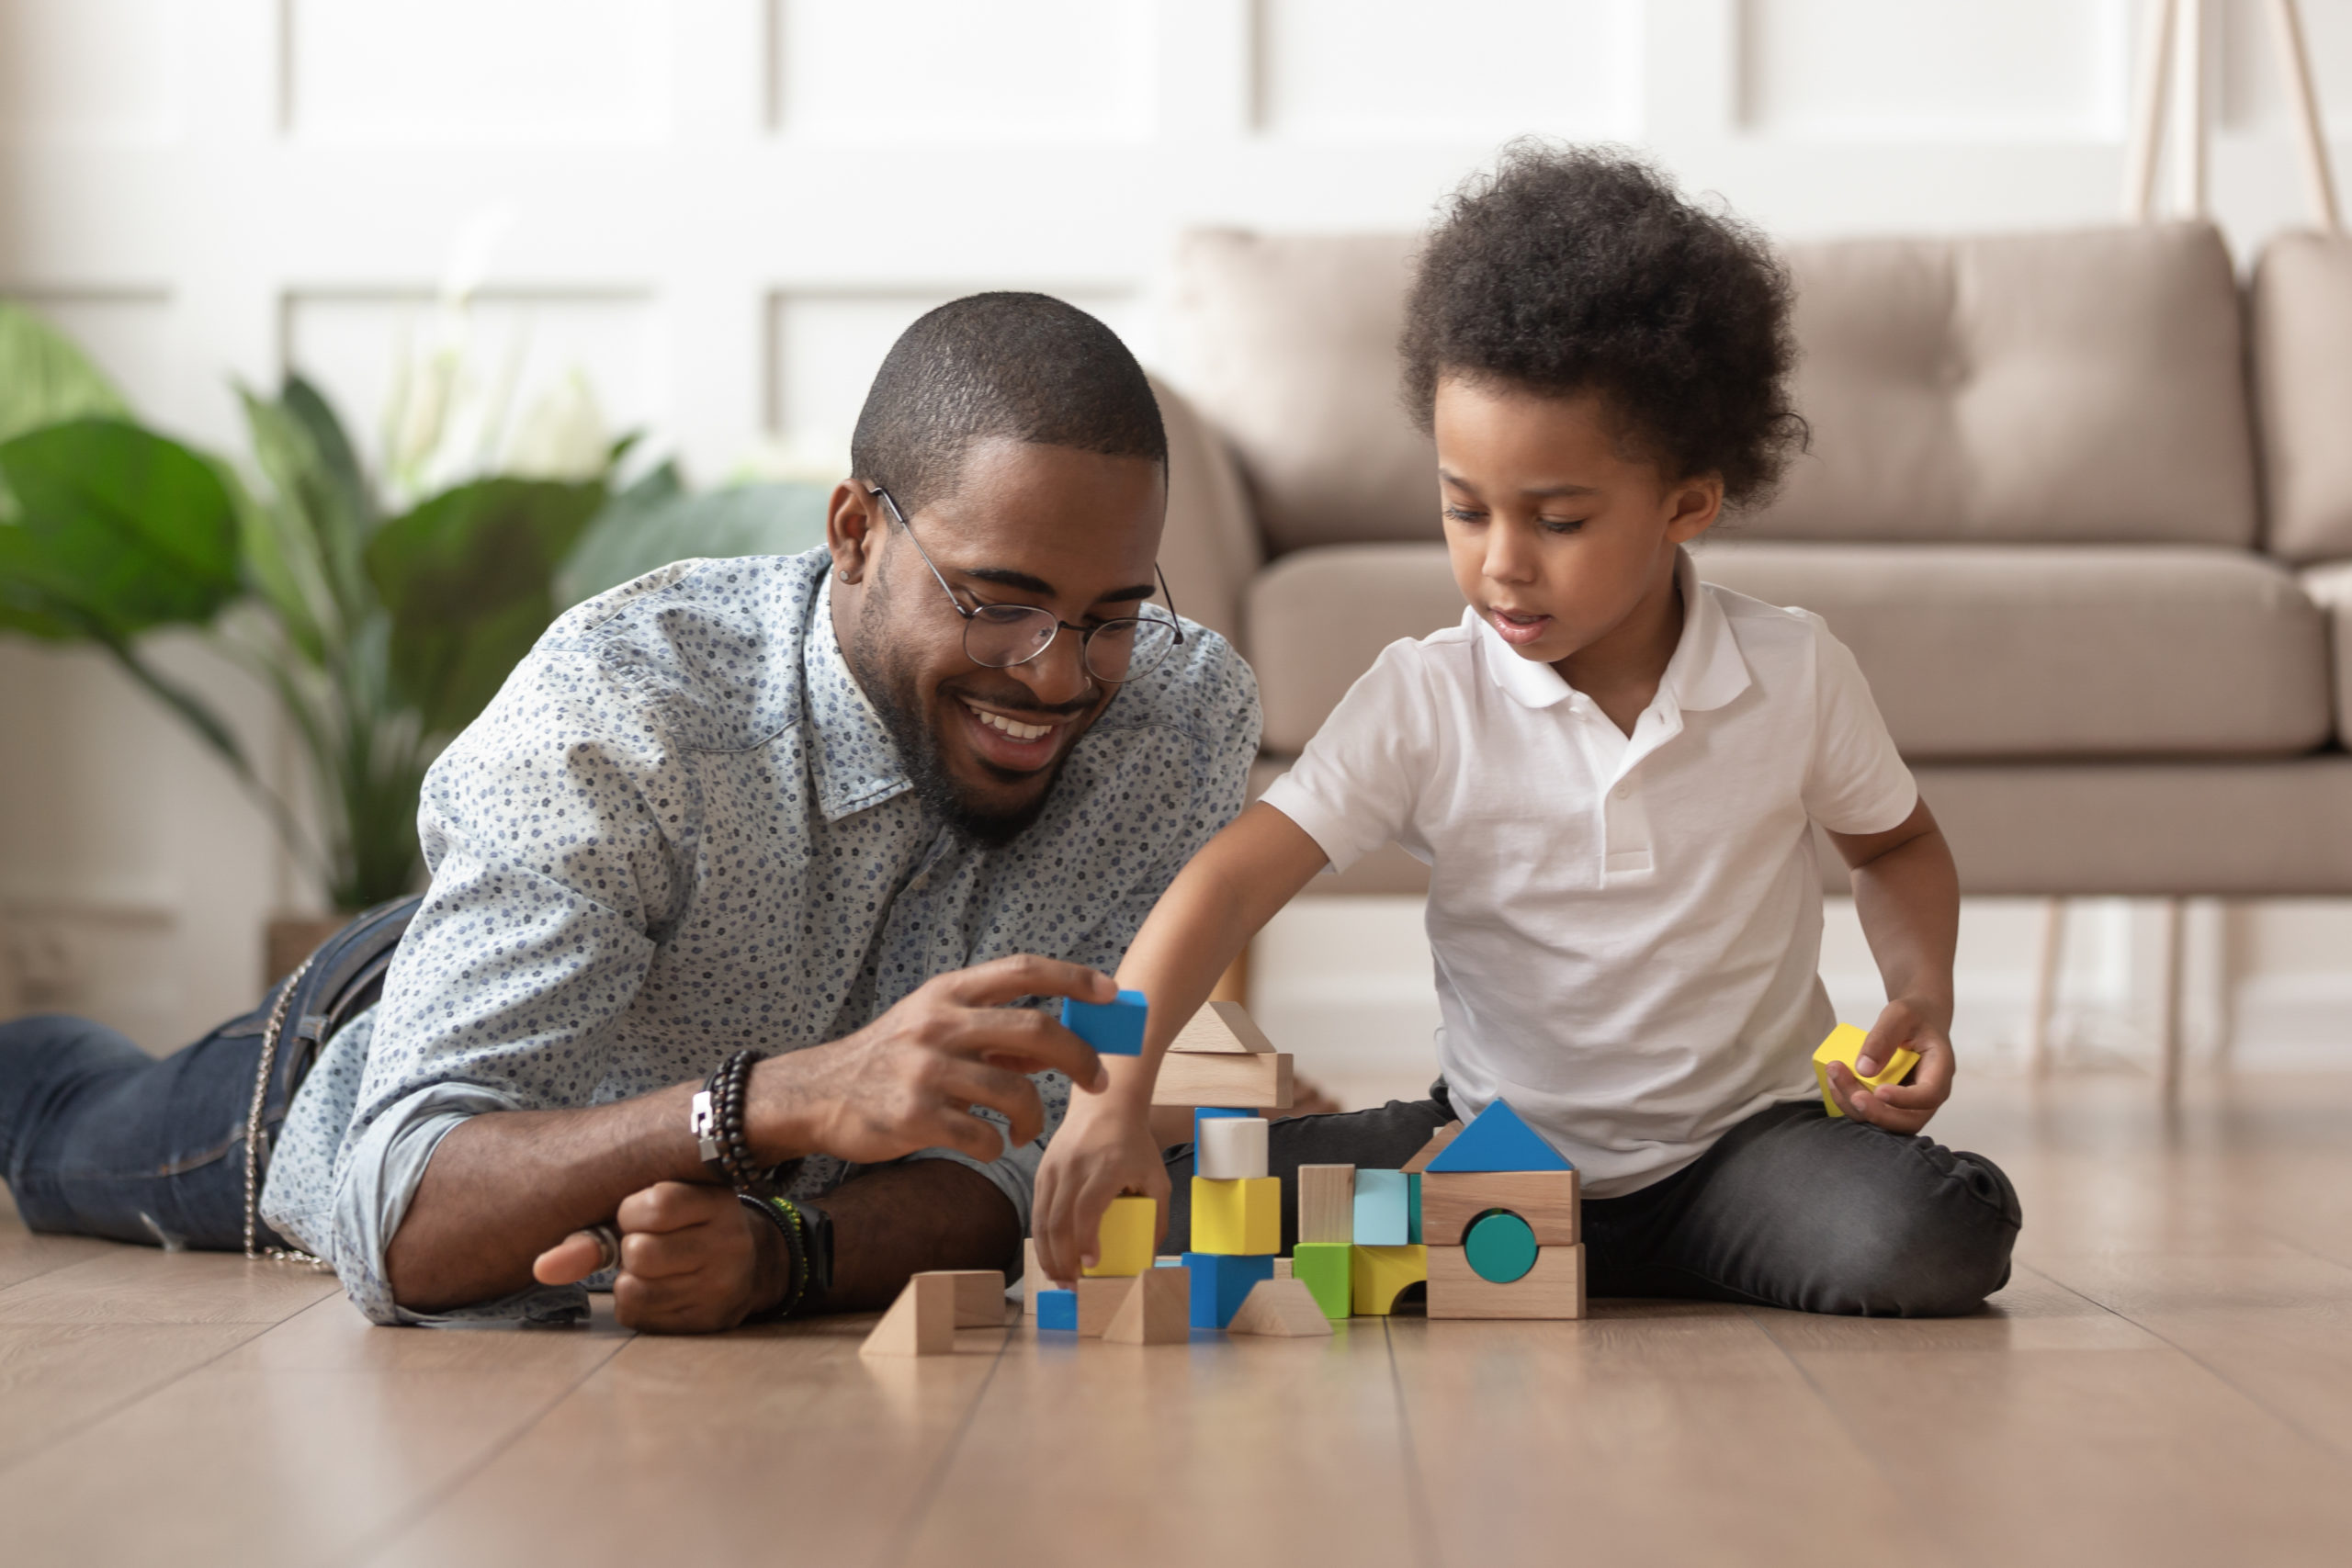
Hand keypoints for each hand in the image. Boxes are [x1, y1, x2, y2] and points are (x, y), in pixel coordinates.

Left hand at [533, 1181, 781, 1332]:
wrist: (750, 1264)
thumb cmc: (687, 1227)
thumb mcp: (656, 1210)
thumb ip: (597, 1232)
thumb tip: (541, 1268)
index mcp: (719, 1201)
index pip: (655, 1205)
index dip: (631, 1213)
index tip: (642, 1214)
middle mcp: (729, 1243)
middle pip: (640, 1252)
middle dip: (631, 1249)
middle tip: (651, 1243)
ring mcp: (723, 1286)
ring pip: (635, 1289)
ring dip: (629, 1280)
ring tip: (653, 1268)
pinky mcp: (709, 1320)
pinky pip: (640, 1316)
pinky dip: (635, 1304)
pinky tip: (658, 1291)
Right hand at [750, 955, 1115, 1168]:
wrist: (818, 1094)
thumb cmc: (889, 1059)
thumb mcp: (934, 1026)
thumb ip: (991, 1032)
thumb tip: (1056, 1046)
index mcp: (948, 994)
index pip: (1022, 970)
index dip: (1073, 978)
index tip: (1112, 993)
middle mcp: (939, 1024)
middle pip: (1035, 1030)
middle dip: (1080, 1057)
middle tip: (1096, 1080)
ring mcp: (926, 1071)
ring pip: (1016, 1092)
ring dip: (1034, 1118)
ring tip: (1025, 1129)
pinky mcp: (915, 1117)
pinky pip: (983, 1136)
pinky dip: (997, 1145)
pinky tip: (988, 1144)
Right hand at [1029, 1090, 1170, 1286]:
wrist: (1106, 1106)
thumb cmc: (1134, 1144)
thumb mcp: (1157, 1177)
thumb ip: (1158, 1216)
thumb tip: (1149, 1256)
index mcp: (1105, 1167)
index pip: (1086, 1209)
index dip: (1085, 1241)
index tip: (1091, 1266)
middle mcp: (1074, 1167)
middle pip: (1058, 1221)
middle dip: (1062, 1260)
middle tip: (1072, 1286)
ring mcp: (1054, 1168)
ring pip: (1041, 1219)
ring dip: (1048, 1254)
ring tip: (1058, 1278)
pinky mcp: (1043, 1170)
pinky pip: (1037, 1209)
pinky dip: (1041, 1237)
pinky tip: (1051, 1256)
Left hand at [1824, 996, 1953, 1134]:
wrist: (1917, 1021)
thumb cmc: (1913, 1016)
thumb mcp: (1900, 1015)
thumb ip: (1883, 1037)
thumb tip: (1863, 1069)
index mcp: (1940, 1070)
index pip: (1929, 1095)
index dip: (1905, 1100)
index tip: (1879, 1090)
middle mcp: (1928, 1094)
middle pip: (1908, 1120)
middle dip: (1877, 1112)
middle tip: (1852, 1094)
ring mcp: (1910, 1103)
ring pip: (1887, 1122)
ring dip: (1857, 1107)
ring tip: (1835, 1077)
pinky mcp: (1891, 1103)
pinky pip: (1873, 1113)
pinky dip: (1850, 1103)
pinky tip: (1835, 1081)